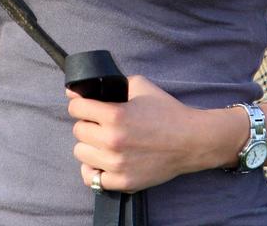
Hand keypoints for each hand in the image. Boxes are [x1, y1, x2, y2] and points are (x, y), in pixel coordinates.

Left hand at [67, 74, 206, 192]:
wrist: (190, 139)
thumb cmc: (166, 110)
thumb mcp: (139, 85)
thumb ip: (110, 84)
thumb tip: (76, 90)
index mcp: (115, 115)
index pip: (76, 107)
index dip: (80, 102)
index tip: (85, 104)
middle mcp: (112, 140)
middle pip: (78, 130)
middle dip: (87, 123)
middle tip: (100, 122)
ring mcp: (117, 164)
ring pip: (81, 153)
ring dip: (89, 145)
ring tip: (103, 140)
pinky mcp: (123, 182)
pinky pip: (92, 178)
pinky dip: (94, 169)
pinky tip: (103, 160)